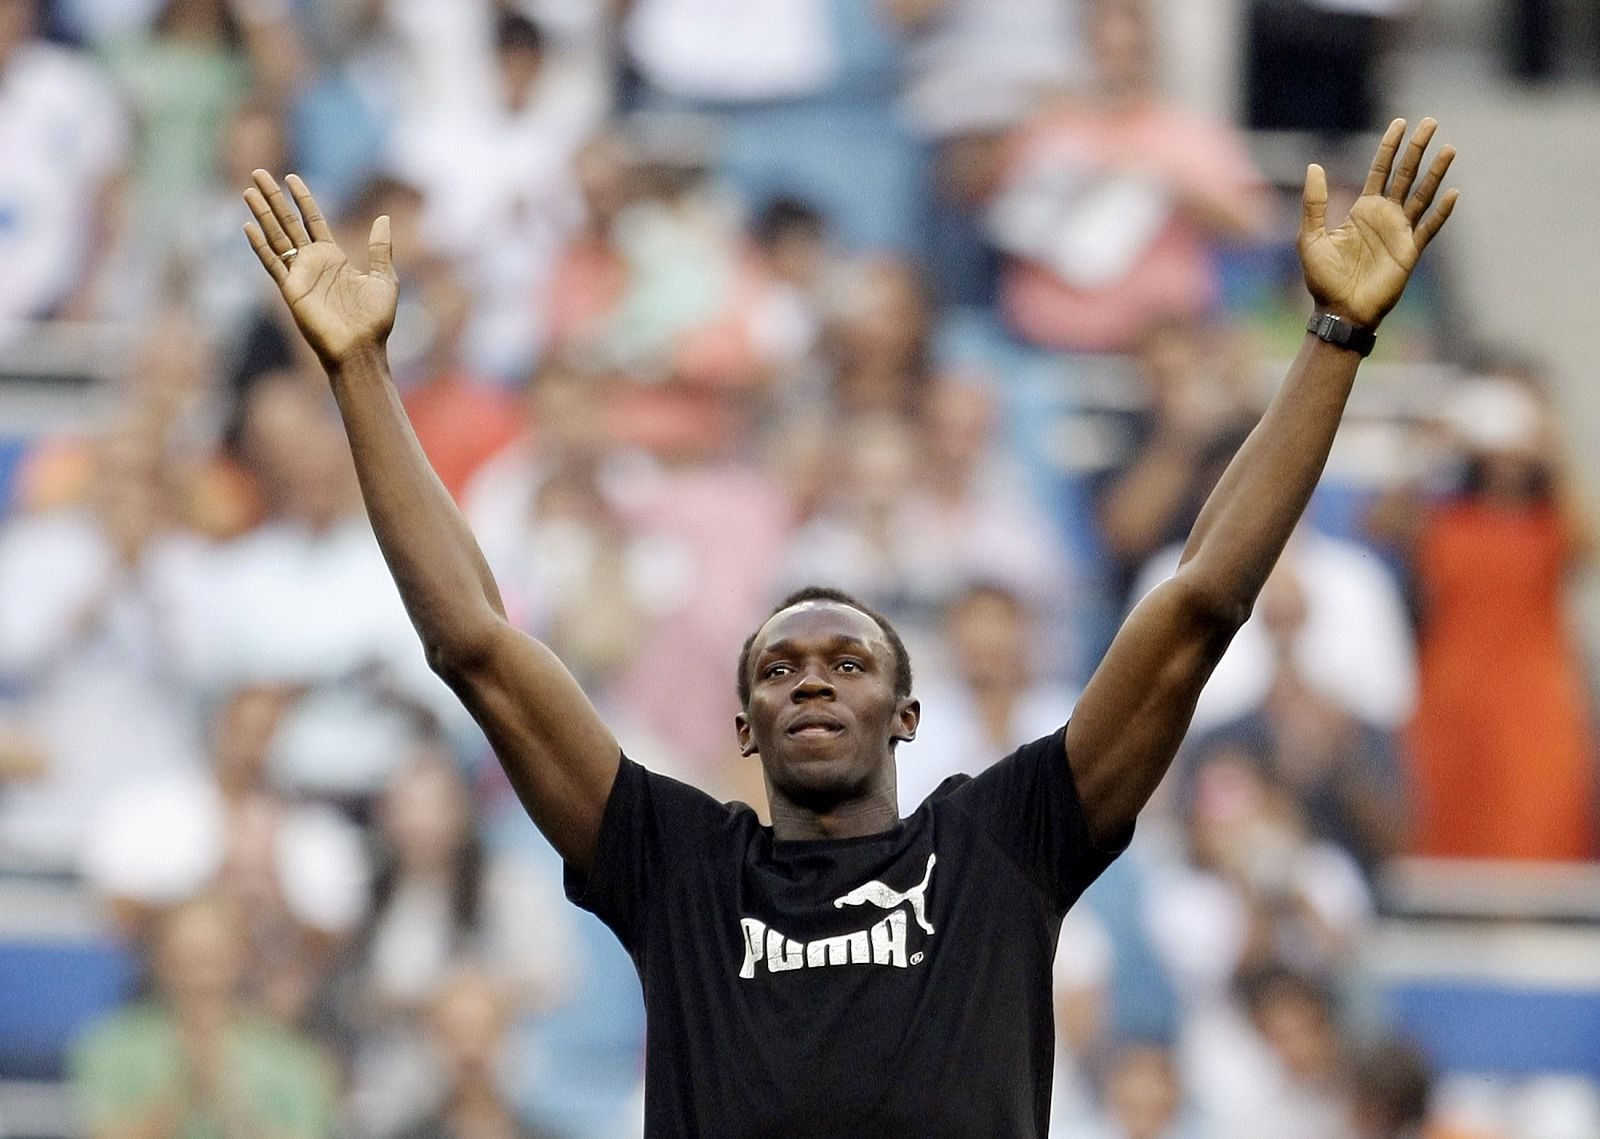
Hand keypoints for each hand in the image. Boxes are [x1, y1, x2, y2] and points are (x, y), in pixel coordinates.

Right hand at [243, 170, 397, 367]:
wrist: (361, 348)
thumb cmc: (375, 320)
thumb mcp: (384, 278)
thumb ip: (380, 248)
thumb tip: (384, 218)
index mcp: (334, 258)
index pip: (313, 221)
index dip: (303, 199)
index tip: (292, 177)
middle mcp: (313, 263)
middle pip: (288, 222)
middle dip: (274, 198)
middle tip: (258, 172)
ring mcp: (299, 275)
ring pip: (276, 237)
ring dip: (262, 214)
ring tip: (248, 190)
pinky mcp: (290, 290)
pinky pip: (272, 263)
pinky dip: (260, 245)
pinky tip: (247, 226)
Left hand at [1299, 118, 1458, 328]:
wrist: (1339, 311)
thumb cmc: (1323, 279)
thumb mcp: (1310, 236)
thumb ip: (1314, 203)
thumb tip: (1314, 166)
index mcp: (1362, 209)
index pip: (1379, 170)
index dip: (1389, 147)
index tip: (1400, 123)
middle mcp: (1384, 216)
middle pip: (1405, 174)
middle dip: (1417, 148)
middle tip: (1430, 121)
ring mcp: (1400, 232)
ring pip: (1422, 195)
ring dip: (1435, 172)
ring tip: (1448, 148)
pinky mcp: (1410, 251)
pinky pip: (1429, 227)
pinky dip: (1441, 212)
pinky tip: (1452, 193)